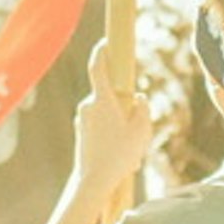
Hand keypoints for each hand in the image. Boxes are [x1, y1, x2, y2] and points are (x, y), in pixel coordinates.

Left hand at [70, 40, 152, 207]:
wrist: (93, 181)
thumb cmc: (119, 154)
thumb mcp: (141, 130)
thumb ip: (143, 109)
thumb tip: (139, 98)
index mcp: (102, 100)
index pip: (98, 68)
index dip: (102, 52)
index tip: (105, 42)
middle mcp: (88, 105)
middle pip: (108, 94)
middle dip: (123, 105)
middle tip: (135, 126)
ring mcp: (82, 118)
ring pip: (105, 112)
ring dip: (119, 123)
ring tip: (130, 149)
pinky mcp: (81, 131)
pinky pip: (99, 125)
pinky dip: (111, 133)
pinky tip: (121, 156)